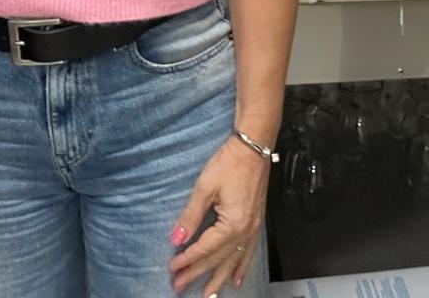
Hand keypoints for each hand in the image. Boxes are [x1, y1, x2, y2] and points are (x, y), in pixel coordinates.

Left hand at [168, 135, 270, 295]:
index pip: (205, 248)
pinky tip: (237, 278)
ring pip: (234, 260)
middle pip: (218, 258)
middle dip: (198, 273)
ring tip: (209, 295)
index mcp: (233, 223)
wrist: (254, 147)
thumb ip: (191, 215)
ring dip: (219, 278)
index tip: (172, 268)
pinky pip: (249, 252)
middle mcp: (245, 230)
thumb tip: (178, 237)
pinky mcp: (256, 222)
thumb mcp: (205, 187)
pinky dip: (242, 266)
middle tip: (180, 286)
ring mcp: (253, 228)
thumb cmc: (230, 162)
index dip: (187, 259)